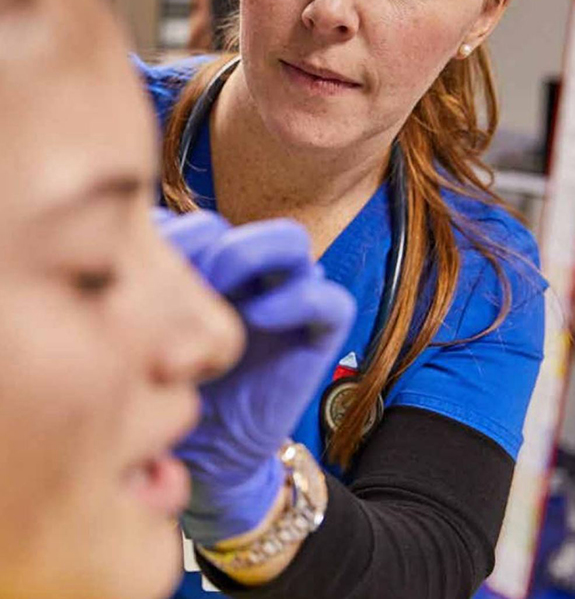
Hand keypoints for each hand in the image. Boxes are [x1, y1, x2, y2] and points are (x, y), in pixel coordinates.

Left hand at [154, 209, 355, 544]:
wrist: (209, 452)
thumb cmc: (173, 388)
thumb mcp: (151, 330)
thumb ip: (151, 282)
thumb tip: (148, 240)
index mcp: (214, 269)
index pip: (204, 223)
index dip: (178, 233)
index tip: (148, 268)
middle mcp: (256, 278)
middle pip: (244, 219)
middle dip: (216, 242)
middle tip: (189, 277)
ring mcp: (289, 300)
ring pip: (293, 243)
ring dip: (255, 253)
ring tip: (222, 287)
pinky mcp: (318, 333)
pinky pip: (330, 300)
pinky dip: (300, 299)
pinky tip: (261, 319)